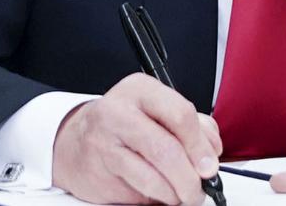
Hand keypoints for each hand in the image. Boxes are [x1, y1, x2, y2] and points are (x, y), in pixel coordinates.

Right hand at [52, 73, 221, 204]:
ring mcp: (103, 144)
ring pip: (151, 178)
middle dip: (189, 178)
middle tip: (198, 189)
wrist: (75, 140)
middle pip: (166, 150)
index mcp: (140, 89)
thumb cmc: (125, 123)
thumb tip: (211, 151)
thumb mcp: (157, 109)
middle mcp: (118, 112)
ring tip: (180, 194)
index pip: (180, 115)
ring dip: (174, 194)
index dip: (200, 146)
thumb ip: (191, 124)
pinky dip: (154, 198)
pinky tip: (157, 191)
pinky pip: (136, 194)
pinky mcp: (97, 174)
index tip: (209, 165)